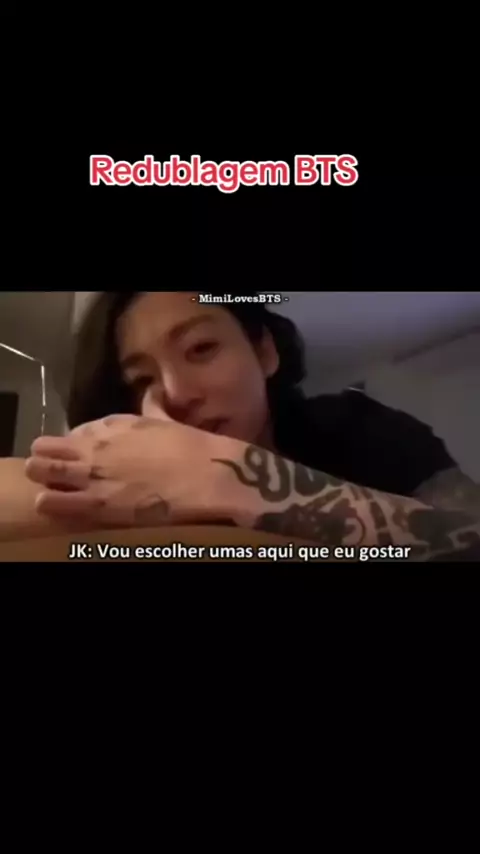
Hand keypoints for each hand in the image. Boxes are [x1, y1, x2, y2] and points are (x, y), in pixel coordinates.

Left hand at [25, 414, 244, 528]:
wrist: (206, 475)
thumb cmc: (192, 447)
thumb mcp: (166, 420)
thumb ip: (154, 406)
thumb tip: (154, 390)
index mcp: (112, 425)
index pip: (74, 432)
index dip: (73, 445)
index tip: (80, 455)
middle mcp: (95, 445)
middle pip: (47, 448)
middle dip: (47, 458)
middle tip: (55, 471)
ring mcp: (92, 473)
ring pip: (42, 470)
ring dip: (44, 477)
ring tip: (52, 487)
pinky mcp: (96, 502)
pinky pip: (54, 501)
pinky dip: (51, 502)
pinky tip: (54, 504)